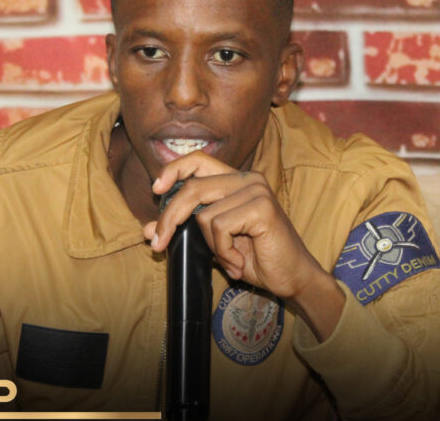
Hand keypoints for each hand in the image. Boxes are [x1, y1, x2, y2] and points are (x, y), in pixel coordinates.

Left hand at [144, 151, 329, 302]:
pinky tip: (239, 261)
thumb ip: (186, 231)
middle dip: (169, 219)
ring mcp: (256, 191)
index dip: (173, 170)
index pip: (198, 160)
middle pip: (192, 187)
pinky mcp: (261, 208)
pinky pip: (220, 228)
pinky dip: (224, 252)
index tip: (155, 190)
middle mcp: (247, 179)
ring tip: (230, 260)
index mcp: (237, 180)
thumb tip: (147, 230)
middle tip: (157, 245)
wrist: (292, 278)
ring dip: (212, 247)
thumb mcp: (214, 243)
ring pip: (205, 215)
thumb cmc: (257, 258)